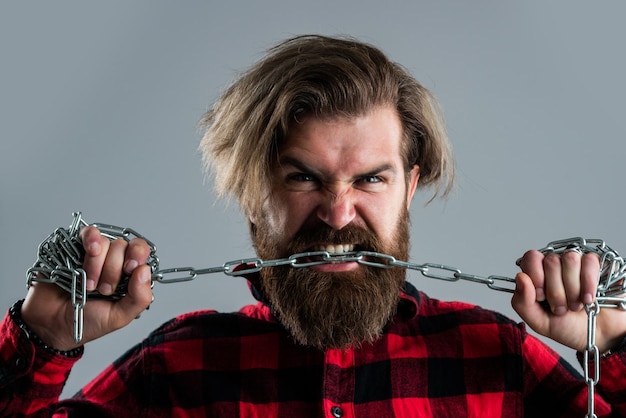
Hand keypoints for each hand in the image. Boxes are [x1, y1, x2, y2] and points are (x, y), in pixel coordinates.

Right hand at [20, 226, 153, 350]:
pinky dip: (91, 238)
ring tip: (87, 286)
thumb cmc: (87, 321)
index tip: (129, 269)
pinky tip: (89, 251)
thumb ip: (139, 298)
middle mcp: (113, 260)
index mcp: (128, 274)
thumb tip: (145, 270)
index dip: (137, 256)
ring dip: (96, 265)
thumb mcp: (120, 316)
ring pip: (105, 242)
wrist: (52, 325)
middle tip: (102, 290)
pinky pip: (88, 232)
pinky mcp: (74, 246)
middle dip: (112, 270)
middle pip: (122, 246)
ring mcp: (93, 253)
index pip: (141, 251)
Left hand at [512, 249, 625, 352]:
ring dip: (573, 289)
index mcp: (538, 274)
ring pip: (570, 259)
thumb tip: (520, 277)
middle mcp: (556, 265)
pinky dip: (589, 284)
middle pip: (551, 261)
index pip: (531, 258)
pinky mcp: (597, 264)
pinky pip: (590, 261)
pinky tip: (588, 299)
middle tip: (561, 308)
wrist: (600, 337)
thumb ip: (522, 302)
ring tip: (575, 305)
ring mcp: (577, 262)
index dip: (536, 276)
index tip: (542, 297)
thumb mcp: (539, 322)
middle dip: (556, 291)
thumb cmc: (568, 327)